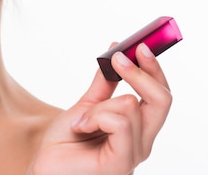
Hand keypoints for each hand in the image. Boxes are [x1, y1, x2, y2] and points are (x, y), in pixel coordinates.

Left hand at [26, 43, 171, 174]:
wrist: (45, 168)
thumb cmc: (65, 143)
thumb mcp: (86, 105)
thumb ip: (104, 84)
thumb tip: (116, 51)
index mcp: (138, 129)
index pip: (161, 96)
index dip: (153, 69)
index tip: (140, 45)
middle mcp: (142, 143)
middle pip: (162, 99)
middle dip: (140, 72)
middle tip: (117, 57)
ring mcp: (134, 155)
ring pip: (130, 105)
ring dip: (98, 106)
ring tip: (81, 121)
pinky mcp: (121, 164)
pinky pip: (119, 122)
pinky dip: (96, 117)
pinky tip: (81, 127)